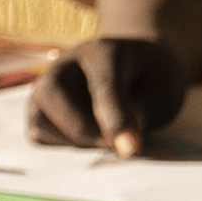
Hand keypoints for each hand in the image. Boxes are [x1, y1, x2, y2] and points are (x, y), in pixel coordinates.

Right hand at [24, 36, 193, 153]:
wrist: (132, 67)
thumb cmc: (150, 80)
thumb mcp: (163, 92)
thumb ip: (143, 114)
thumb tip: (121, 145)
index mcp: (104, 51)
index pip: (103, 85)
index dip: (115, 118)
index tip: (129, 148)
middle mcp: (65, 64)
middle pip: (52, 92)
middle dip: (81, 128)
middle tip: (113, 146)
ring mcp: (45, 85)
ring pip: (40, 118)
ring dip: (72, 140)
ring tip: (105, 140)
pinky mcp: (38, 109)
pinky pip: (39, 134)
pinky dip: (62, 145)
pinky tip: (90, 139)